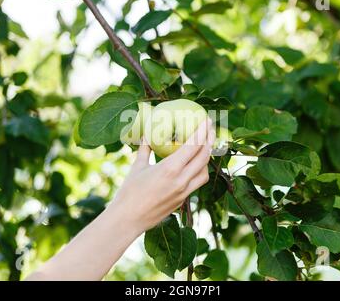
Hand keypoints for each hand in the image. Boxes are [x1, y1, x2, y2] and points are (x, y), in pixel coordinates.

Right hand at [109, 118, 215, 232]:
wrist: (129, 219)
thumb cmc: (129, 192)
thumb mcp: (138, 166)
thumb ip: (145, 148)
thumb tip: (148, 133)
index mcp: (170, 169)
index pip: (193, 146)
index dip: (202, 131)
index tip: (206, 120)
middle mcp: (181, 180)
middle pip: (204, 157)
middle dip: (210, 140)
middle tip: (210, 128)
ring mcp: (184, 192)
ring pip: (204, 172)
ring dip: (207, 157)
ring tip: (205, 146)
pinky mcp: (182, 200)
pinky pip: (197, 182)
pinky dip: (199, 171)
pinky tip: (195, 165)